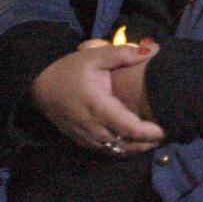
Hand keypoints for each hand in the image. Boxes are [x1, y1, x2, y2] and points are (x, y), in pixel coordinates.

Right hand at [31, 43, 165, 154]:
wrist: (38, 85)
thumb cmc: (69, 69)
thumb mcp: (93, 56)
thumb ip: (121, 54)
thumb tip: (147, 51)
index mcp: (98, 106)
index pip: (128, 127)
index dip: (148, 133)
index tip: (164, 130)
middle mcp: (91, 125)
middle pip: (124, 144)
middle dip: (146, 143)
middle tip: (164, 136)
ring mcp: (84, 135)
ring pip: (115, 150)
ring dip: (134, 149)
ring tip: (152, 142)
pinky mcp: (80, 140)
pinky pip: (104, 151)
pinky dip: (120, 150)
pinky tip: (132, 144)